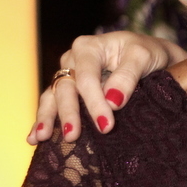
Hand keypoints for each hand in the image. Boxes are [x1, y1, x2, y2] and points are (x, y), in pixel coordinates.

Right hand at [31, 32, 186, 143]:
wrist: (152, 57)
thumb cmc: (147, 53)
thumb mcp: (143, 58)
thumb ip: (127, 77)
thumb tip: (112, 101)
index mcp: (89, 47)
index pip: (87, 78)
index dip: (94, 102)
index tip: (106, 125)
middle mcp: (73, 60)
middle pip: (66, 88)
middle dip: (68, 113)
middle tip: (72, 136)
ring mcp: (69, 75)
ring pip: (53, 97)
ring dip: (47, 118)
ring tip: (42, 138)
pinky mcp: (70, 90)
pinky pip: (53, 105)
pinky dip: (44, 121)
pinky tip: (34, 138)